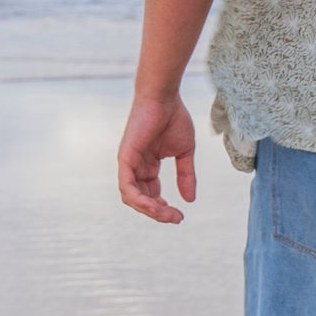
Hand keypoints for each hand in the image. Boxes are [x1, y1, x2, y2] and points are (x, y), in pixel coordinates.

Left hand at [118, 94, 196, 223]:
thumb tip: (190, 200)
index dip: (163, 207)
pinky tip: (155, 206)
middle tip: (176, 218)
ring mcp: (128, 163)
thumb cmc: (173, 118)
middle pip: (141, 199)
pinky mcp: (125, 158)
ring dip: (150, 210)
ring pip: (132, 198)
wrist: (164, 97)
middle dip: (158, 212)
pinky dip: (139, 200)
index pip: (151, 194)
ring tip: (167, 215)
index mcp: (147, 165)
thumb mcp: (184, 152)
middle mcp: (135, 167)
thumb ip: (186, 175)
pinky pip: (127, 187)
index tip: (179, 215)